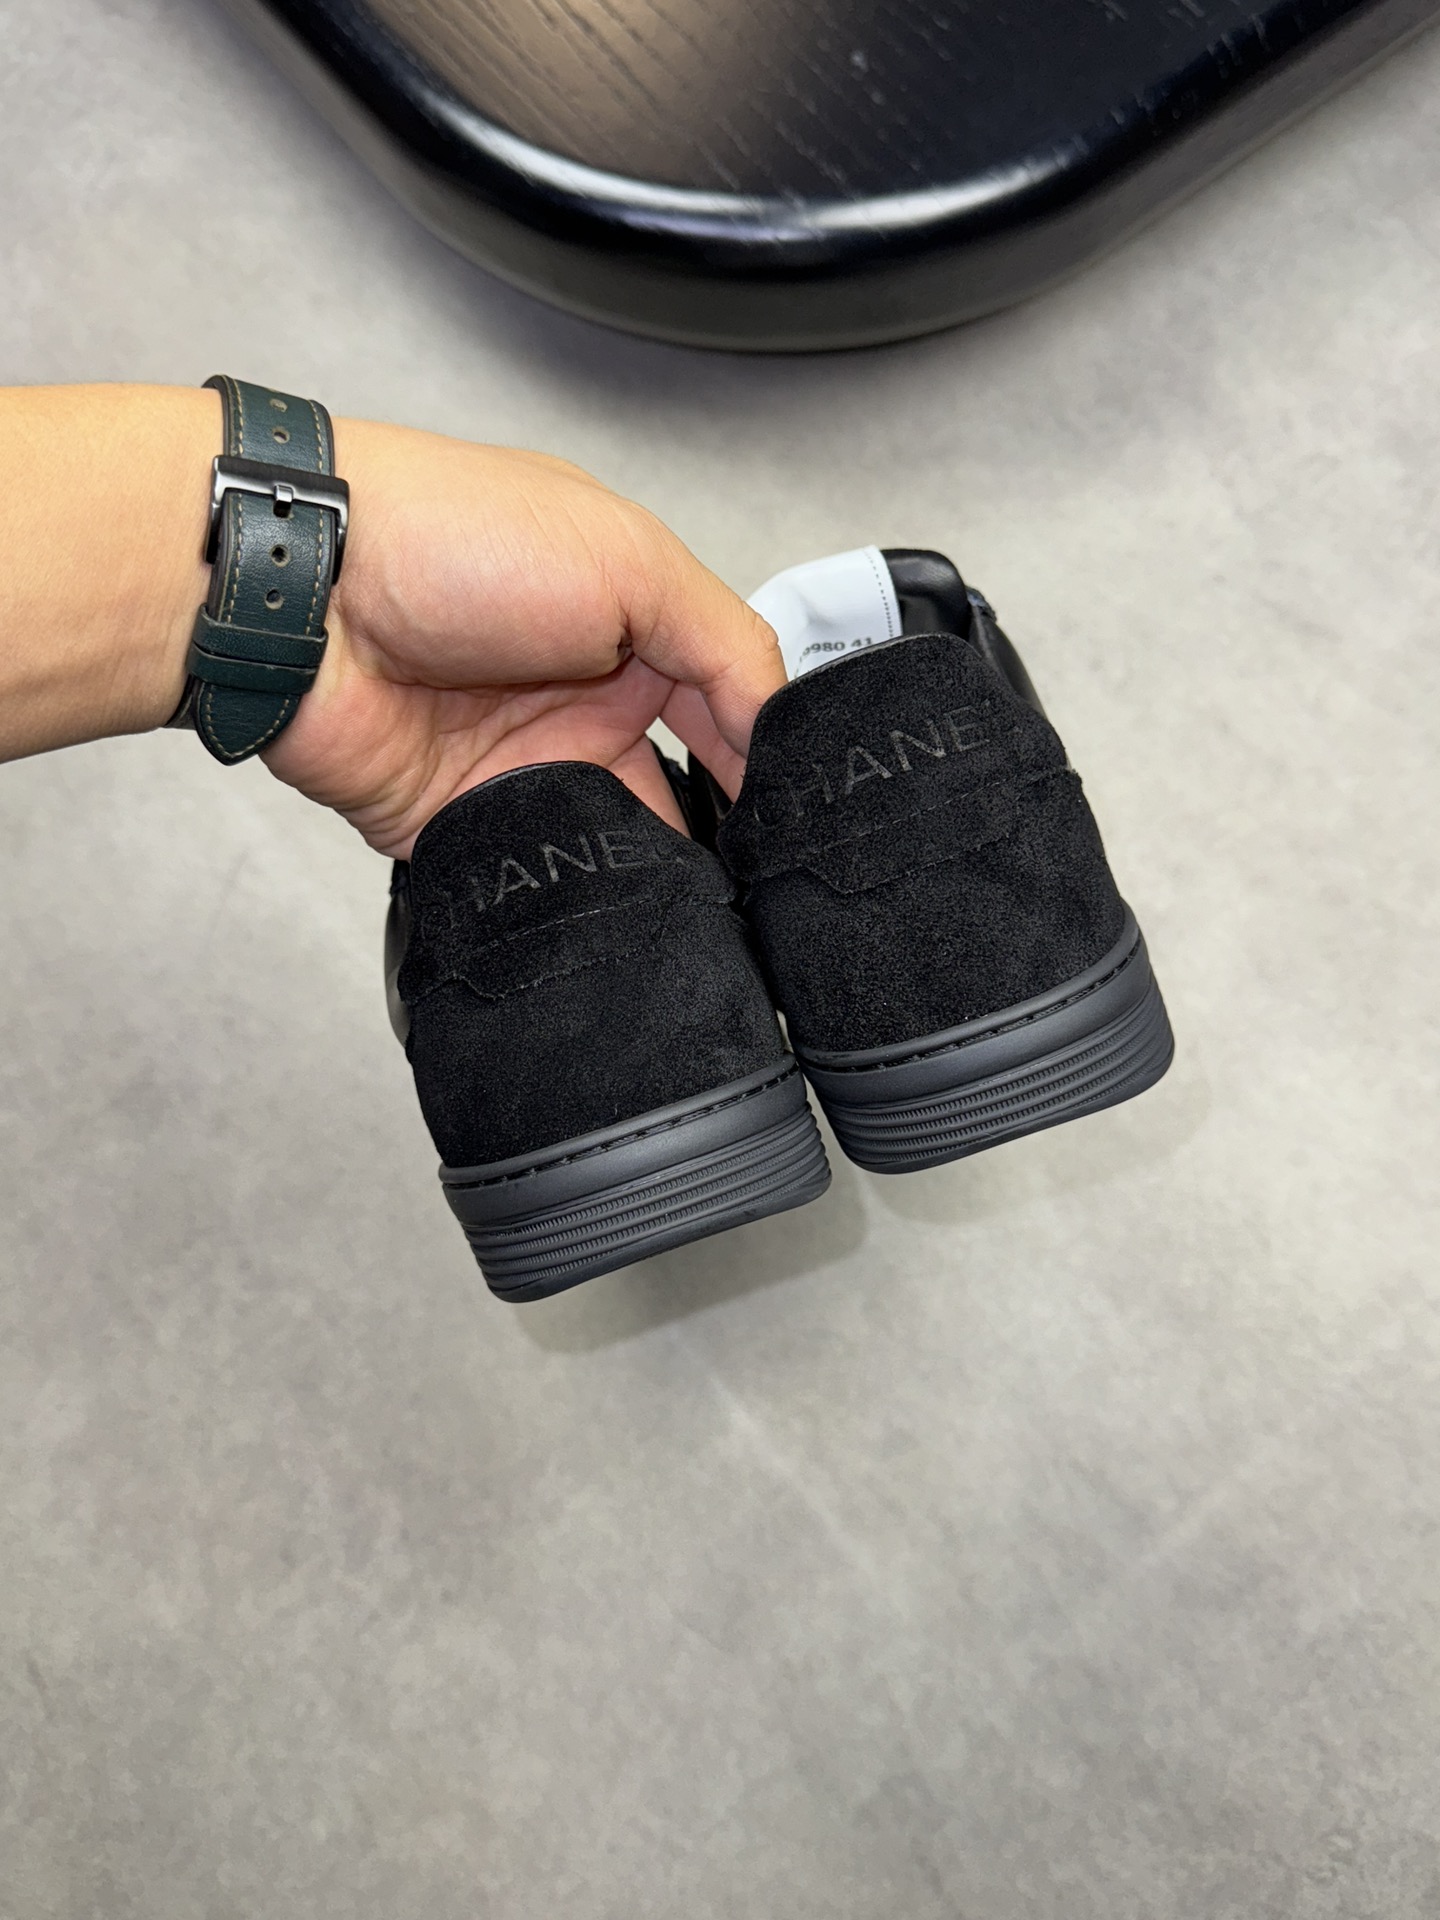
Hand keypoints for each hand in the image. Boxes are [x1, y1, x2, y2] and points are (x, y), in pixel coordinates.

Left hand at [262, 420, 784, 857]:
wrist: (304, 594)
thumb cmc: (447, 537)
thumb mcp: (630, 560)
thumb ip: (724, 645)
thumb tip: (777, 726)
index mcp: (627, 619)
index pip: (724, 700)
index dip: (764, 754)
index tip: (800, 811)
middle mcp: (578, 693)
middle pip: (676, 785)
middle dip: (717, 830)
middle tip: (759, 876)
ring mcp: (519, 762)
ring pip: (612, 844)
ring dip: (649, 871)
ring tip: (696, 902)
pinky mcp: (461, 823)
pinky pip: (533, 876)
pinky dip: (569, 896)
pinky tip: (610, 911)